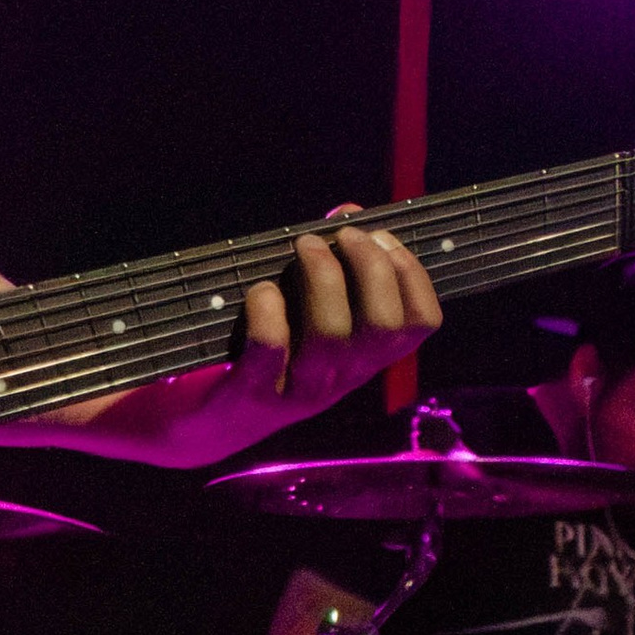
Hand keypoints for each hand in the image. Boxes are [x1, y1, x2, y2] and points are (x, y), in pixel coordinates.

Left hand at [238, 211, 441, 417]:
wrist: (213, 424)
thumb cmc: (271, 352)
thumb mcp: (311, 314)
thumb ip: (335, 263)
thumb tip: (348, 210)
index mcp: (368, 357)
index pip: (421, 323)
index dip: (411, 275)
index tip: (383, 236)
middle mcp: (344, 377)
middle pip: (382, 326)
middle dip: (369, 268)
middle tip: (344, 235)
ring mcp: (301, 389)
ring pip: (331, 336)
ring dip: (322, 278)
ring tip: (305, 245)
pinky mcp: (254, 392)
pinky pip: (271, 348)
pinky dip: (268, 310)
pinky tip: (262, 289)